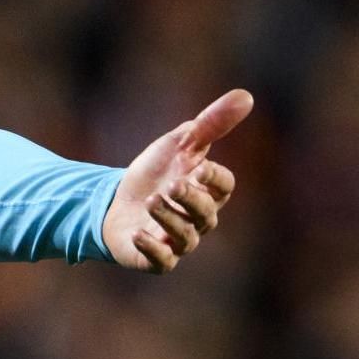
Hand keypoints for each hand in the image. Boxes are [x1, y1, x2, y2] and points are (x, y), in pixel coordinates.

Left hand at [102, 89, 252, 273]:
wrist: (113, 203)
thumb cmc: (153, 174)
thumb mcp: (178, 144)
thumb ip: (210, 124)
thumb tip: (245, 95)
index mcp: (207, 191)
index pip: (224, 187)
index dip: (215, 178)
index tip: (200, 166)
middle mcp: (198, 219)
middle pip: (207, 213)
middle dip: (191, 199)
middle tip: (172, 186)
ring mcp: (177, 241)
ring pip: (186, 237)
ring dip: (169, 219)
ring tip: (151, 202)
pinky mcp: (154, 258)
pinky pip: (162, 262)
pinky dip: (152, 250)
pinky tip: (139, 235)